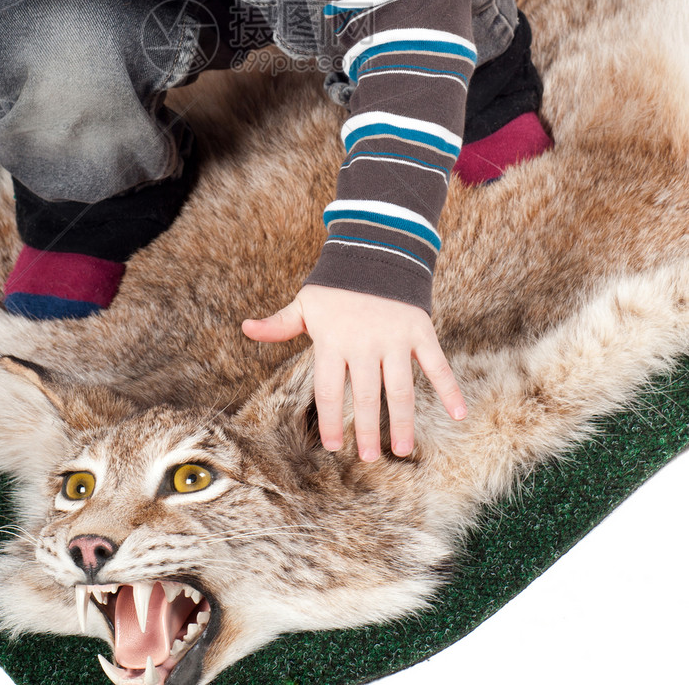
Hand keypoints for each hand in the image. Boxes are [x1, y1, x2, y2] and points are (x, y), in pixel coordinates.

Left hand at [242, 283, 465, 460]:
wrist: (375, 247)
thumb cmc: (336, 284)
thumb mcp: (305, 303)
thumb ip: (279, 324)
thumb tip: (245, 328)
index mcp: (333, 340)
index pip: (328, 391)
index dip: (330, 421)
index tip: (333, 446)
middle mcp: (363, 342)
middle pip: (364, 397)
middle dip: (366, 430)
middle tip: (368, 457)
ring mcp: (394, 338)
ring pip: (400, 389)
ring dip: (402, 422)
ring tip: (403, 450)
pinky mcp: (420, 329)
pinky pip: (437, 364)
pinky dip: (450, 388)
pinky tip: (459, 414)